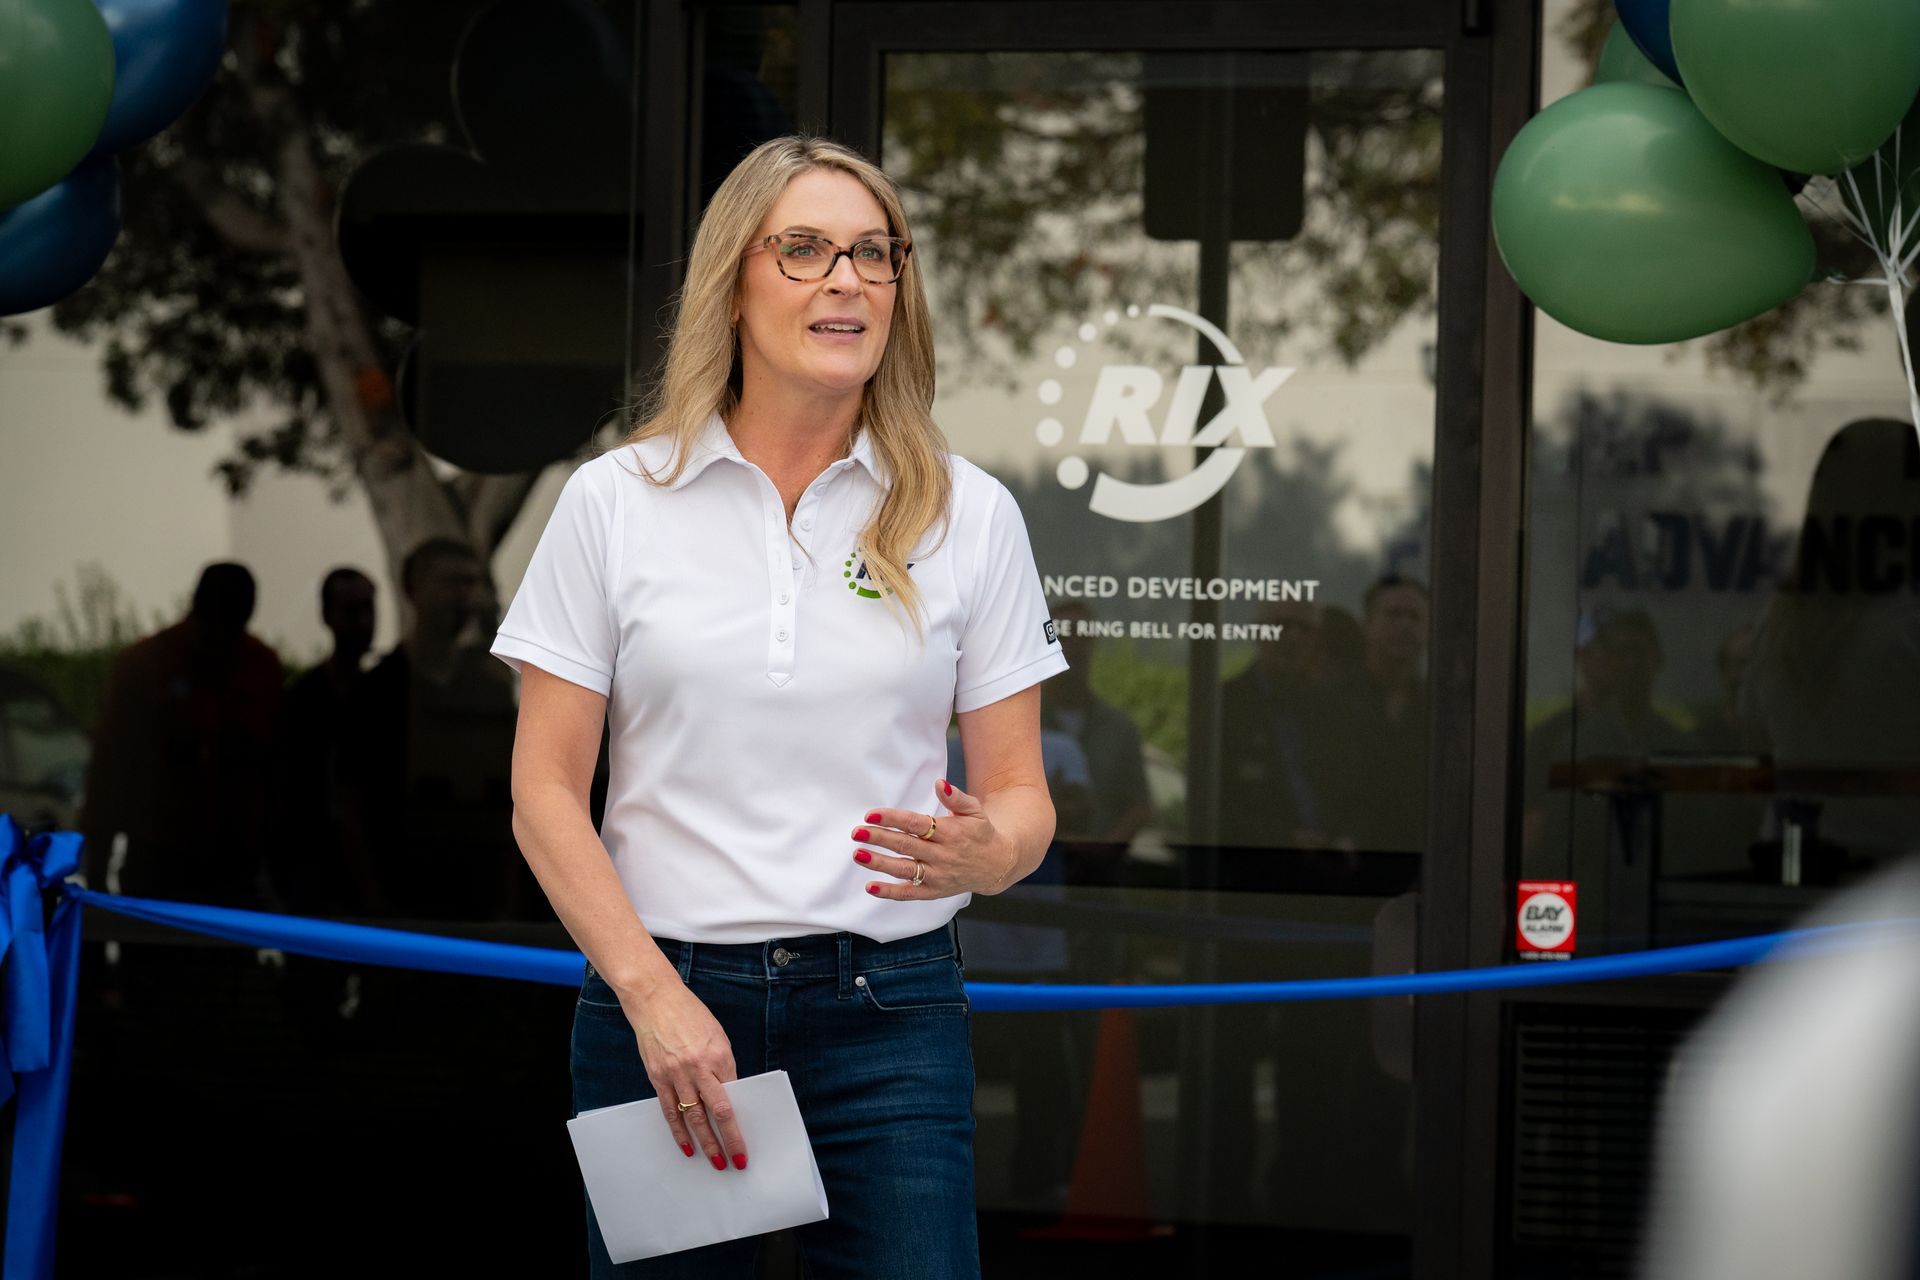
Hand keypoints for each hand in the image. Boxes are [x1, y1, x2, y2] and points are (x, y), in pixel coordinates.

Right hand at [623, 980, 747, 1170]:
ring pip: (694, 1117)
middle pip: (718, 1111)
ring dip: (707, 1143)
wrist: (656, 1000)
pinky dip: (679, 1132)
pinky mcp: (658, 1078)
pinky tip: (687, 1148)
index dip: (741, 1117)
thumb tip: (729, 1092)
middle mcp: (699, 1067)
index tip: (747, 1135)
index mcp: (719, 1055)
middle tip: (738, 1161)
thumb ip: (722, 1064)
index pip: (735, 1094)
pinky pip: (670, 1111)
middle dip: (730, 1140)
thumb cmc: (690, 1015)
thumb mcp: (717, 1035)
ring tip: (717, 1162)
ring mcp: (677, 1074)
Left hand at [853, 779, 1015, 899]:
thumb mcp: (974, 811)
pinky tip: (870, 887)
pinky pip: (909, 893)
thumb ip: (956, 797)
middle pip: (906, 846)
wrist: (997, 864)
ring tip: (858, 854)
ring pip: (904, 869)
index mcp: (950, 832)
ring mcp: (938, 875)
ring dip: (879, 863)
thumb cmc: (981, 833)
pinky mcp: (934, 891)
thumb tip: (940, 783)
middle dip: (879, 838)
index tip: (871, 814)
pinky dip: (889, 892)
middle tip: (857, 832)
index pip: (916, 824)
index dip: (893, 819)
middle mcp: (943, 855)